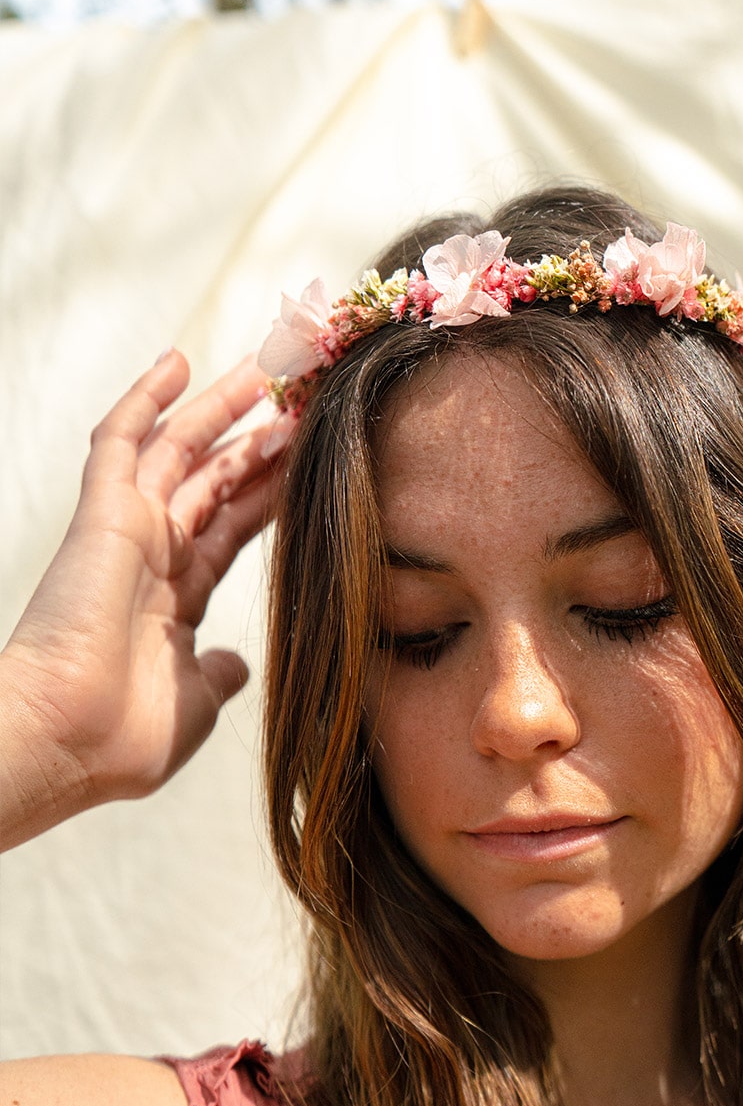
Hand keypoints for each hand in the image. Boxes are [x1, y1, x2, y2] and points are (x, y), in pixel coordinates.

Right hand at [0, 351, 296, 848]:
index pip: (235, 524)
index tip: (312, 456)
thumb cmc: (123, 737)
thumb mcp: (196, 702)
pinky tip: (179, 362)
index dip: (272, 488)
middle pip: (215, 478)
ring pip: (180, 449)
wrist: (66, 744)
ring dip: (220, 407)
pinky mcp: (102, 516)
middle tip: (299, 395)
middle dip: (257, 437)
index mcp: (178, 596)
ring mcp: (128, 531)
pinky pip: (122, 443)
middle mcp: (156, 555)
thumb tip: (238, 664)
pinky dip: (146, 400)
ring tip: (265, 367)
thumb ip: (219, 674)